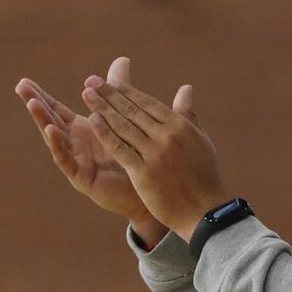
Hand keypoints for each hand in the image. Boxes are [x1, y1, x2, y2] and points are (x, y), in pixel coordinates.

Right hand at [17, 57, 162, 238]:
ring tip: (33, 103)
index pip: (58, 109)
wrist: (151, 190)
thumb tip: (123, 59)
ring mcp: (76, 161)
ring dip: (43, 120)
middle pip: (51, 120)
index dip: (42, 96)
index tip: (25, 81)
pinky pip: (67, 160)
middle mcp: (75, 144)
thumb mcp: (126, 118)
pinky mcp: (81, 177)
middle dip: (36, 103)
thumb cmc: (137, 155)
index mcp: (84, 130)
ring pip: (55, 138)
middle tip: (21, 87)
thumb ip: (120, 90)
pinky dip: (58, 145)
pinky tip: (52, 130)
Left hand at [78, 65, 229, 236]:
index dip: (126, 91)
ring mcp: (155, 154)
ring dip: (102, 108)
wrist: (204, 210)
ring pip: (123, 126)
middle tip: (91, 81)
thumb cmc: (204, 176)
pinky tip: (92, 120)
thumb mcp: (200, 140)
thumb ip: (188, 114)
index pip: (148, 103)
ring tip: (86, 94)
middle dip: (109, 94)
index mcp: (181, 126)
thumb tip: (186, 89)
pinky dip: (105, 133)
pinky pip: (120, 148)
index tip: (109, 82)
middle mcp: (167, 136)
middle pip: (132, 110)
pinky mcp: (143, 171)